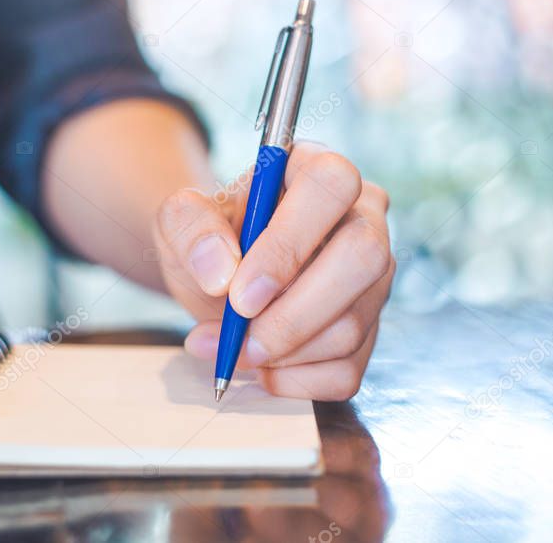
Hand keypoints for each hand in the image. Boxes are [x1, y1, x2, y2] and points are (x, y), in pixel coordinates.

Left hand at [152, 142, 393, 399]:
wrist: (218, 280)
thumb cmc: (209, 239)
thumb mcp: (179, 220)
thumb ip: (189, 228)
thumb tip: (222, 272)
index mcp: (318, 170)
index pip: (331, 185)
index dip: (289, 242)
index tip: (240, 294)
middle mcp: (362, 217)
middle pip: (365, 257)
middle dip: (296, 312)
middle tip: (242, 338)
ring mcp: (374, 277)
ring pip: (353, 324)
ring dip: (284, 353)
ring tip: (229, 349)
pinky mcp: (370, 329)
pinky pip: (349, 369)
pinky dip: (296, 381)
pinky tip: (260, 370)